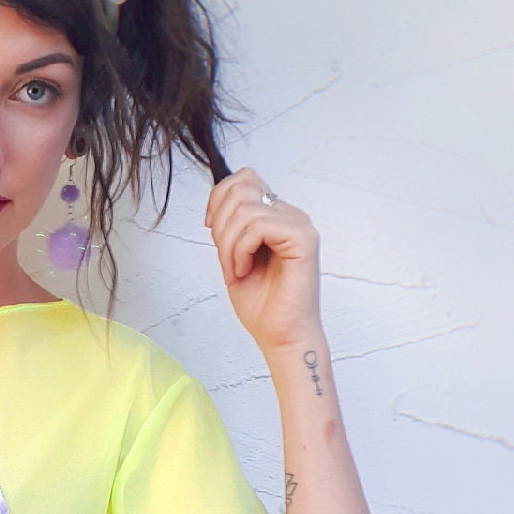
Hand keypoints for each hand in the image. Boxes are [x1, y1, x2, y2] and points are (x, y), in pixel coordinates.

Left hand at [204, 166, 320, 351]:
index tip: (210, 229)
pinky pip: (259, 225)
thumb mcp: (232, 254)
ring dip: (228, 244)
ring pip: (245, 209)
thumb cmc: (261, 302)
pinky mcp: (303, 238)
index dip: (218, 198)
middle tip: (224, 258)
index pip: (244, 178)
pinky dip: (241, 250)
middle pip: (242, 187)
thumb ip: (230, 224)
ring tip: (235, 269)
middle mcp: (290, 215)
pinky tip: (244, 270)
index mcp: (275, 215)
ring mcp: (299, 224)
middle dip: (220, 224)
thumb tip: (216, 200)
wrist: (280, 334)